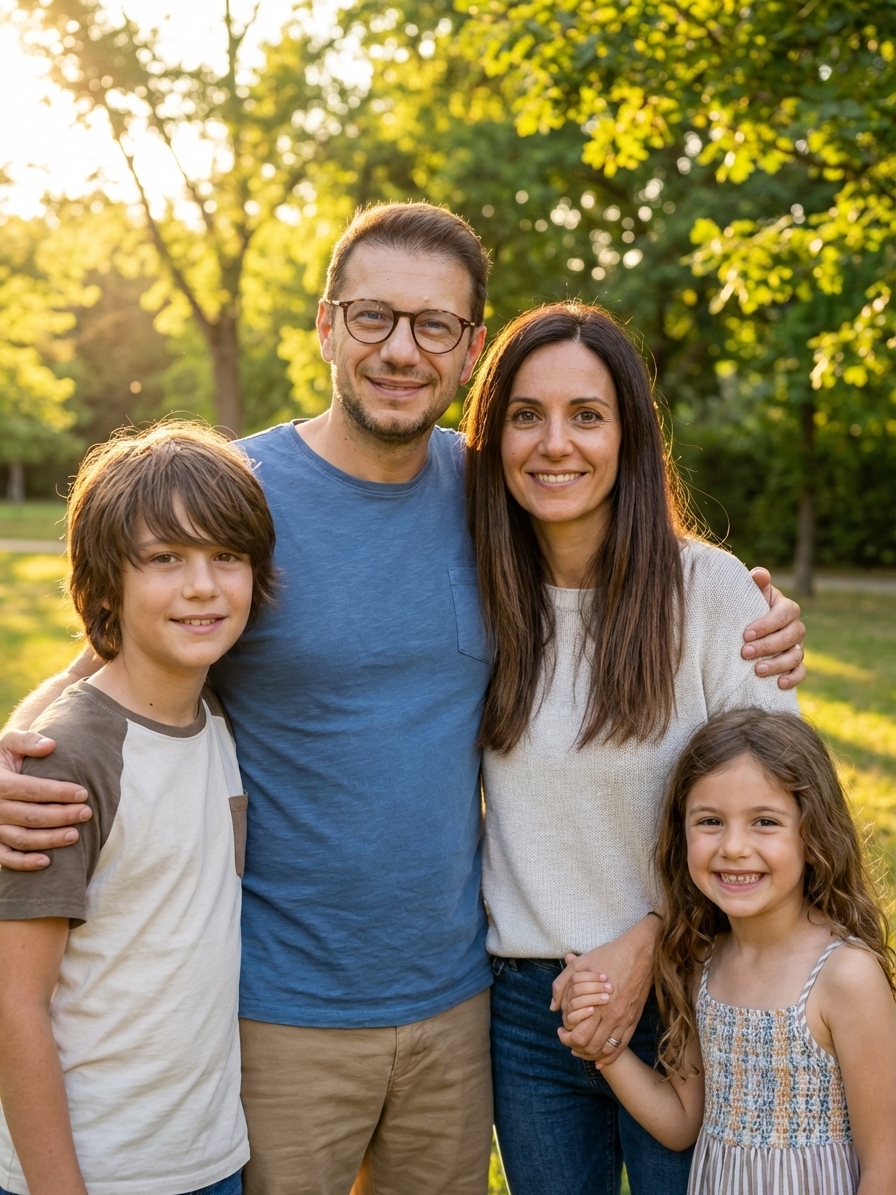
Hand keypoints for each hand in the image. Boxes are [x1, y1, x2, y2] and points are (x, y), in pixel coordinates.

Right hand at [0, 731, 91, 869]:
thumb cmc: (4, 758)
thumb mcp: (10, 743)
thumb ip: (28, 741)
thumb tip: (50, 745)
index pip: (32, 790)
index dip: (58, 793)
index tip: (83, 793)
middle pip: (31, 816)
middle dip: (61, 816)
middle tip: (86, 813)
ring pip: (21, 839)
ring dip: (49, 840)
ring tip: (75, 835)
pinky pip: (6, 858)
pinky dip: (24, 862)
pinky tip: (47, 861)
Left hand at [550, 916, 658, 1064]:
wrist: (641, 953)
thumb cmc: (608, 955)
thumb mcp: (579, 965)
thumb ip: (562, 984)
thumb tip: (553, 1007)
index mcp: (597, 1003)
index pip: (579, 1036)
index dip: (568, 1038)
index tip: (562, 1032)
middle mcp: (612, 1016)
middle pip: (592, 1047)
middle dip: (578, 1049)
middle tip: (570, 1044)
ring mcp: (625, 1020)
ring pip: (607, 1050)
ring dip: (593, 1055)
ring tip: (583, 1050)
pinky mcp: (634, 1020)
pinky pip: (622, 1046)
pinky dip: (610, 1056)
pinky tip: (601, 1059)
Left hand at [743, 567, 805, 688]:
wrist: (746, 628)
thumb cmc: (747, 607)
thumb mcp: (749, 593)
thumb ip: (756, 583)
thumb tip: (759, 574)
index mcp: (786, 607)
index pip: (784, 614)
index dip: (767, 624)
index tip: (745, 634)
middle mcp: (795, 627)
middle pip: (790, 636)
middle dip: (767, 646)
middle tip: (744, 652)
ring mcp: (797, 646)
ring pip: (796, 656)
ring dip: (778, 664)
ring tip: (757, 671)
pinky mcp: (795, 663)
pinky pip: (801, 672)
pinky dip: (793, 678)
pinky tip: (780, 684)